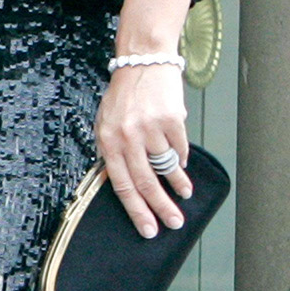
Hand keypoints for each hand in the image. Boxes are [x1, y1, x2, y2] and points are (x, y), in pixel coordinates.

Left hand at [95, 64, 191, 238]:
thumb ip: (112, 152)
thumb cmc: (123, 95)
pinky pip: (180, 149)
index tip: (148, 229)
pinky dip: (182, 159)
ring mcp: (150, 128)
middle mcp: (128, 136)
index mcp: (107, 140)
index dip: (136, 211)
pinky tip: (182, 163)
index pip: (122, 185)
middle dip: (161, 208)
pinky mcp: (172, 120)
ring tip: (184, 195)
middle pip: (146, 183)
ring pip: (167, 168)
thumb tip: (121, 185)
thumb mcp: (105, 122)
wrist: (143, 61)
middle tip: (173, 223)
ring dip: (178, 185)